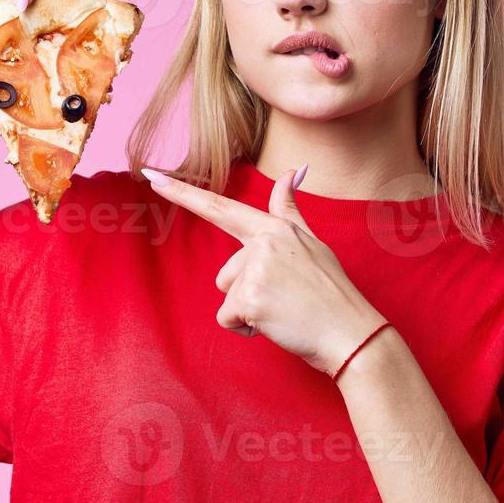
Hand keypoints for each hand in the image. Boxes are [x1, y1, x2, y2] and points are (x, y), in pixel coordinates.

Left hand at [142, 164, 389, 376]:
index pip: (221, 207)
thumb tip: (292, 170)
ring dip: (248, 311)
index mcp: (275, 228)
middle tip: (286, 299)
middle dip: (247, 293)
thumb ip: (289, 209)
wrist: (352, 332)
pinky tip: (276, 325)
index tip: (151, 176)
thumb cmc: (332, 292)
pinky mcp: (250, 299)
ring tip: (283, 311)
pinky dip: (246, 330)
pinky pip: (228, 320)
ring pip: (227, 296)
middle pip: (225, 273)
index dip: (183, 193)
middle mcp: (263, 243)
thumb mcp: (313, 243)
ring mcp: (256, 270)